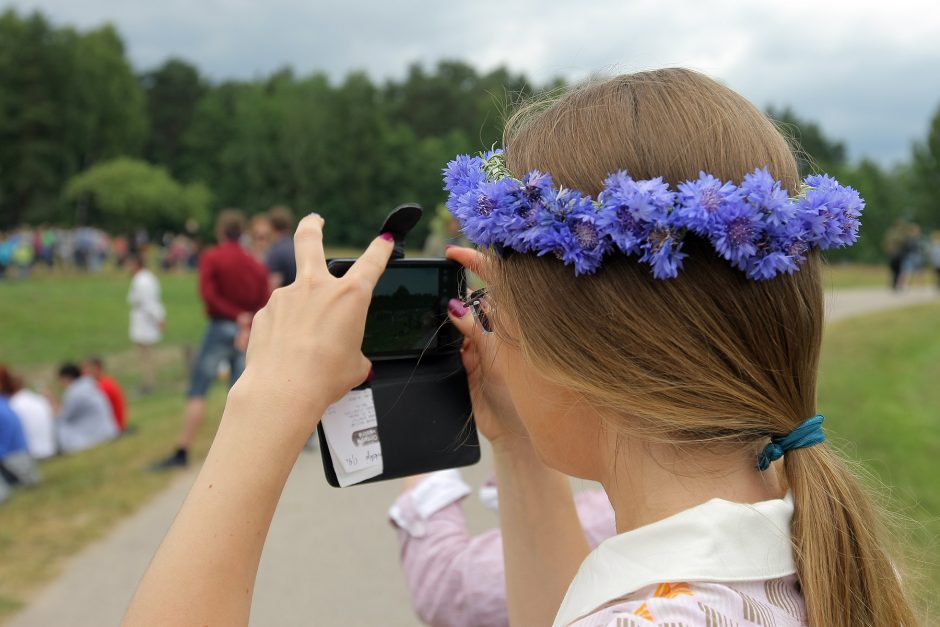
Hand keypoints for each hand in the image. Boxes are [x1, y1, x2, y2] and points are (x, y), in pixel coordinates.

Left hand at [229, 215, 393, 436]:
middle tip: (315, 220)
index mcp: (350, 296)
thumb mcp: (355, 364)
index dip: (381, 248)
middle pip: (310, 239)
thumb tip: (346, 353)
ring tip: (303, 344)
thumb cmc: (324, 378)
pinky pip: (279, 317)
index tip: (384, 239)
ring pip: (295, 293)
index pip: (371, 262)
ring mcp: (286, 296)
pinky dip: (284, 330)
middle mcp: (316, 287)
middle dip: (313, 225)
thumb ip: (353, 349)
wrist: (283, 391)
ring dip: (300, 309)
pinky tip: (286, 352)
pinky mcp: (264, 312)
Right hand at [446, 246, 527, 444]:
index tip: (452, 253)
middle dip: (458, 293)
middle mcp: (499, 329)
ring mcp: (484, 345)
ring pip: (462, 322)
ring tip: (454, 329)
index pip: (494, 281)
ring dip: (453, 322)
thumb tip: (455, 307)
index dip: (475, 262)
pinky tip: (456, 349)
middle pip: (475, 299)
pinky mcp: (471, 363)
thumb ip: (476, 331)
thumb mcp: (497, 357)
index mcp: (513, 320)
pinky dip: (451, 343)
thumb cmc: (523, 393)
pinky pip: (456, 344)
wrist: (514, 431)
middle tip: (441, 290)